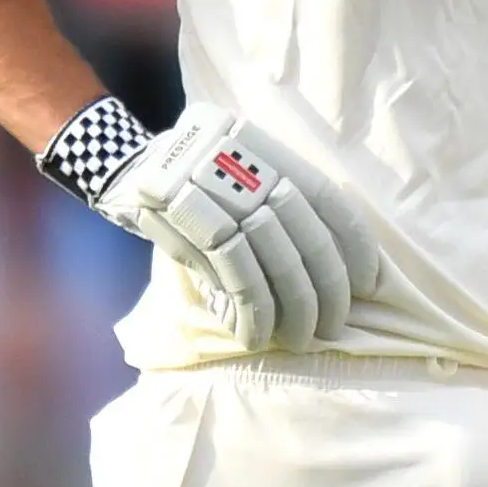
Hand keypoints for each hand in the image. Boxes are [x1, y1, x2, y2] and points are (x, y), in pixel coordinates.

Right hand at [95, 105, 379, 349]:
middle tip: (334, 324)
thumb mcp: (239, 178)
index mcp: (263, 147)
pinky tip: (257, 336)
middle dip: (325, 285)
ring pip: (270, 256)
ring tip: (301, 338)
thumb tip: (336, 272)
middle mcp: (240, 161)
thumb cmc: (194, 185)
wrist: (119, 170)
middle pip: (300, 230)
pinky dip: (252, 311)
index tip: (367, 282)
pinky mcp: (182, 222)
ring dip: (292, 306)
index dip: (352, 241)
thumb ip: (279, 208)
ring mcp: (208, 188)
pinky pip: (233, 276)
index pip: (323, 195)